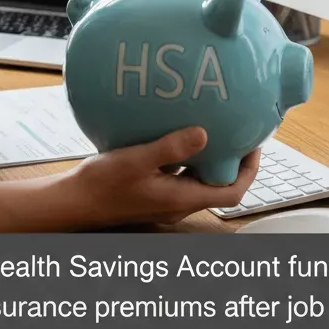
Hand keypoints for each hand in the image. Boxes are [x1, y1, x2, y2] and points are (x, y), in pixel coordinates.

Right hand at [62, 127, 259, 227]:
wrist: (75, 200)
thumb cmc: (102, 184)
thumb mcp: (137, 160)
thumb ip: (170, 147)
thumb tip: (204, 133)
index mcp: (181, 200)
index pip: (232, 193)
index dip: (249, 171)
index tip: (254, 144)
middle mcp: (179, 202)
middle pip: (221, 185)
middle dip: (235, 160)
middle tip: (239, 129)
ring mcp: (166, 198)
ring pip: (201, 178)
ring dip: (212, 156)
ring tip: (216, 125)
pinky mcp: (154, 189)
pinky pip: (181, 172)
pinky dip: (188, 155)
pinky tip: (179, 130)